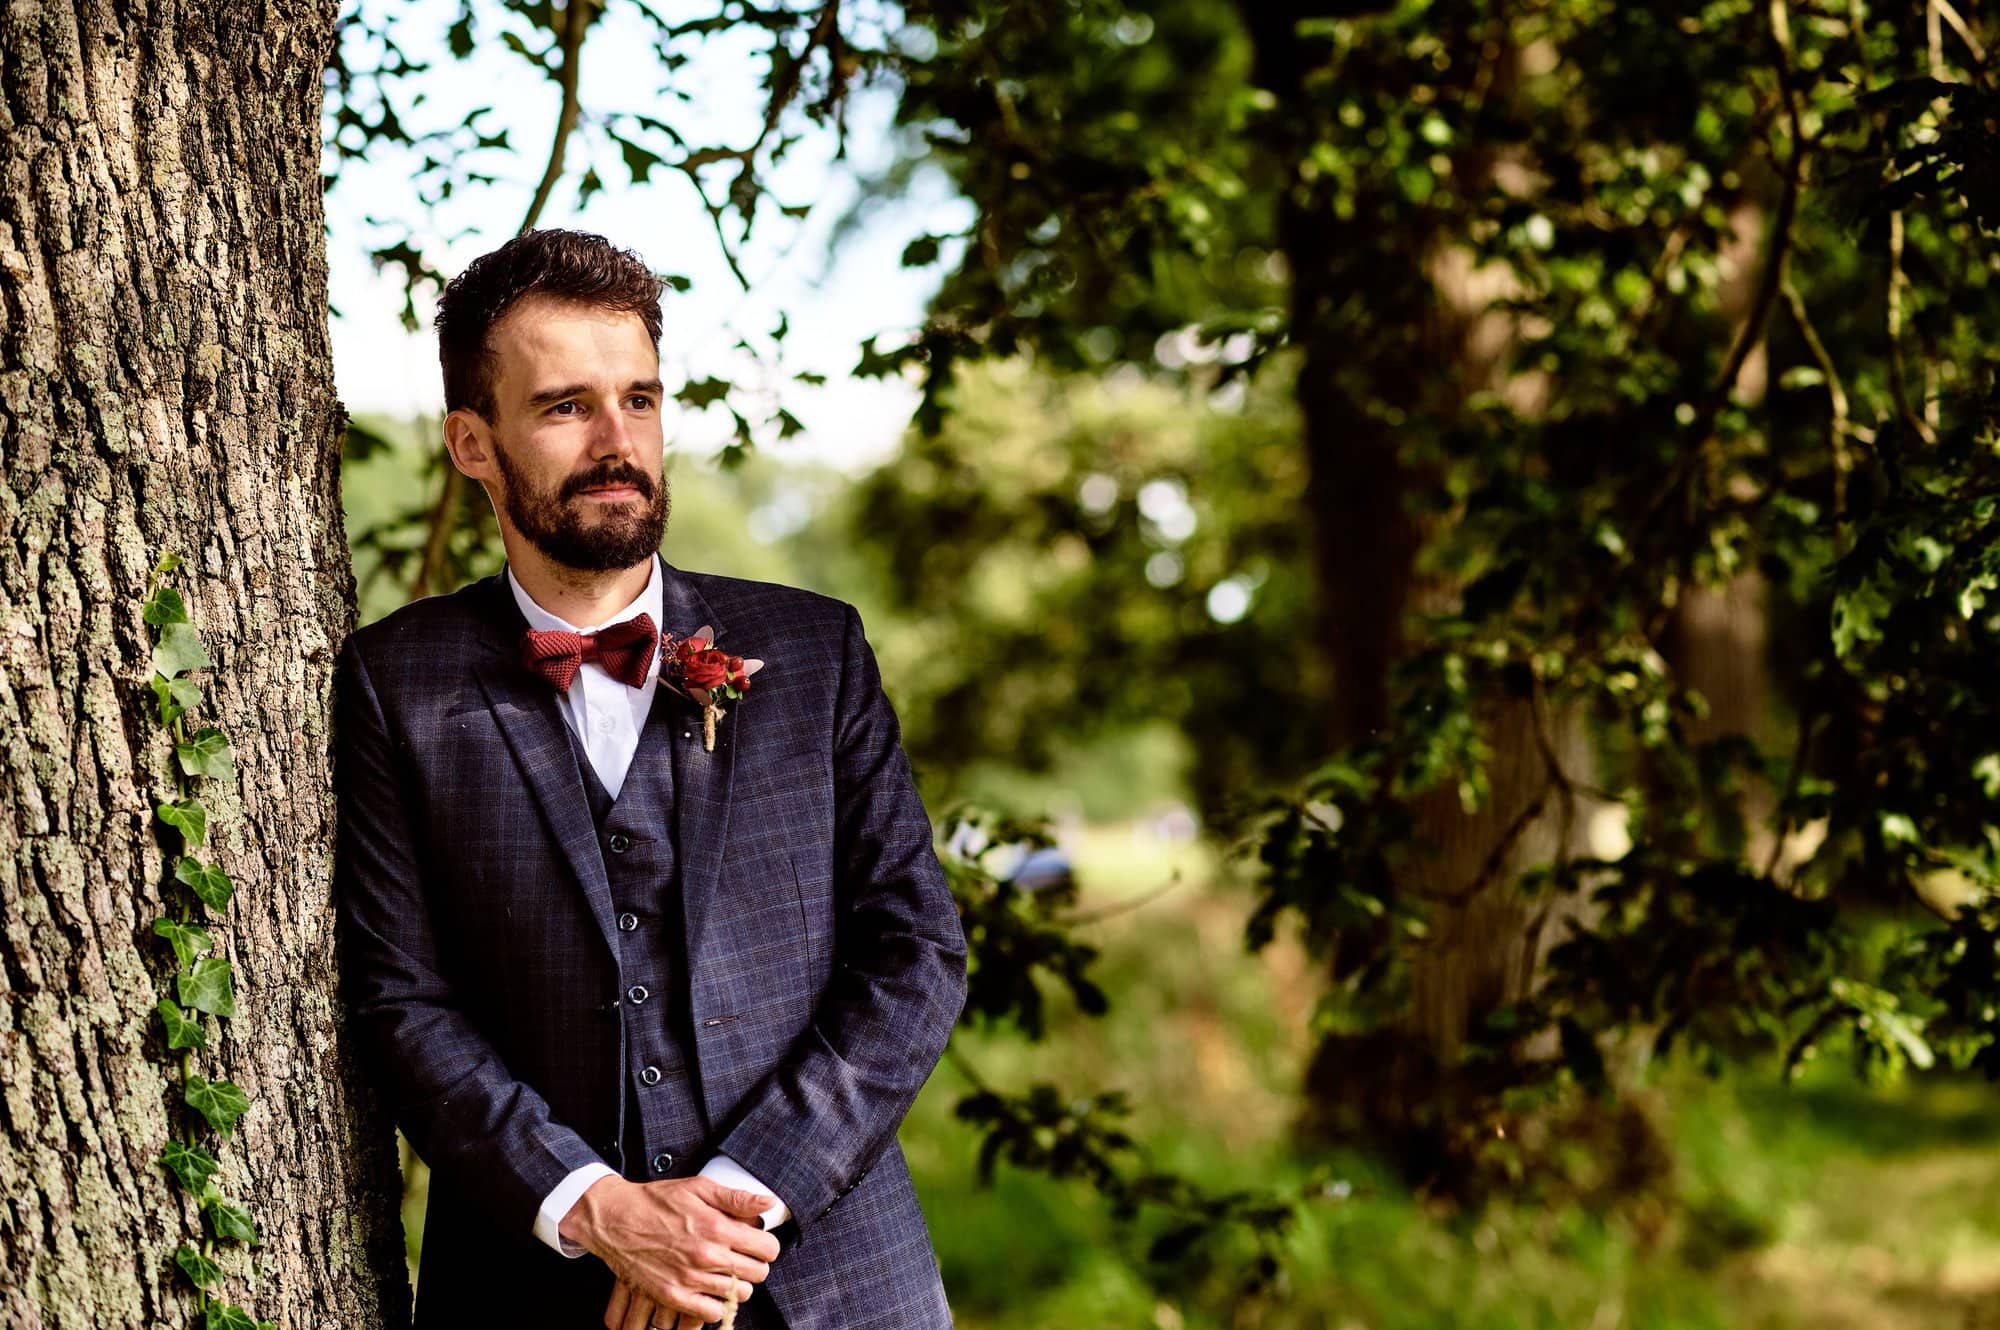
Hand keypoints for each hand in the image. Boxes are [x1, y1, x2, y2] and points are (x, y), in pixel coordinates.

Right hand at [563, 1174, 778, 1324]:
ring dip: (738, 1285)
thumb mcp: (699, 1188)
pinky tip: (710, 1289)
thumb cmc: (656, 1201)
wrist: (615, 1220)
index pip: (767, 1249)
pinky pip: (712, 1313)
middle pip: (757, 1274)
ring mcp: (689, 1279)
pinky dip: (716, 1304)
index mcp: (717, 1227)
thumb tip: (769, 1202)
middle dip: (755, 1264)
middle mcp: (706, 1256)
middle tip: (742, 1257)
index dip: (766, 1245)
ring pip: (739, 1295)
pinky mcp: (673, 1296)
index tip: (757, 1243)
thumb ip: (736, 1198)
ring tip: (726, 1272)